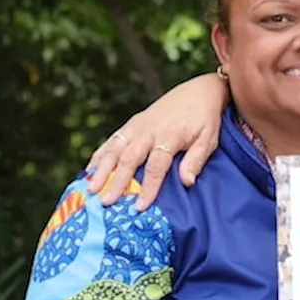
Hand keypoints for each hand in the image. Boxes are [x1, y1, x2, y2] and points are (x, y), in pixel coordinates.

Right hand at [86, 73, 229, 209]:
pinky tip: (90, 170)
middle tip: (107, 202)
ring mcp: (137, 126)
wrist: (199, 92)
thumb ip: (196, 160)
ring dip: (102, 170)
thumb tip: (187, 182)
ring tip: (91, 189)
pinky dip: (100, 155)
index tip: (139, 207)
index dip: (148, 187)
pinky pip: (112, 140)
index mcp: (169, 136)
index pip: (156, 166)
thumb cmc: (205, 119)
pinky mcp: (132, 124)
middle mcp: (149, 131)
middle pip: (129, 159)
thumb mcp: (208, 139)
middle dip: (117, 182)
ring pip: (114, 149)